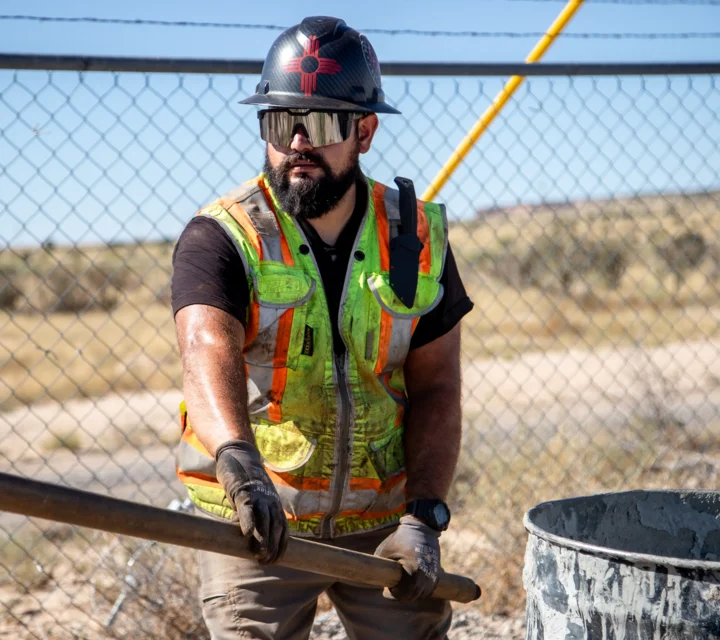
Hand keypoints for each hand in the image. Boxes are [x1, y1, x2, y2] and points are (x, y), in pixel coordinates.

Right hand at [215, 440, 288, 564]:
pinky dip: (248, 521)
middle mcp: (269, 501)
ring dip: (263, 538)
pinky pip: (247, 508)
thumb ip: (253, 517)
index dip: (281, 545)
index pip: (283, 528)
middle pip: (276, 526)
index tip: (277, 560)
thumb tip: (248, 536)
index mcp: (274, 504)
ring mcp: (257, 496)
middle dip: (274, 546)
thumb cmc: (246, 482)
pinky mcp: (243, 491)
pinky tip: (247, 535)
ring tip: (260, 554)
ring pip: (264, 519)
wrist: (240, 455)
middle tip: (267, 562)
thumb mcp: (253, 501)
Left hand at [374, 515, 440, 600]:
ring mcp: (432, 575)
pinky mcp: (436, 572)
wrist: (422, 527)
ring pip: (422, 594)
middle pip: (412, 596)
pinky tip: (411, 585)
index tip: (385, 590)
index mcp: (413, 572)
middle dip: (401, 595)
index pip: (403, 594)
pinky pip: (428, 588)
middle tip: (392, 589)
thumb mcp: (386, 551)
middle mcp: (425, 577)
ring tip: (401, 587)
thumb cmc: (402, 538)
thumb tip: (375, 579)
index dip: (393, 595)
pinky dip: (420, 590)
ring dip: (411, 594)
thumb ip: (381, 566)